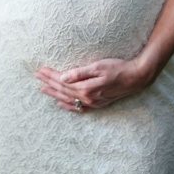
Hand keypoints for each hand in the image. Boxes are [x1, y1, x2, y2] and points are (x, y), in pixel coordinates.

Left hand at [35, 58, 154, 112]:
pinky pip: (79, 107)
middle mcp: (87, 97)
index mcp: (86, 87)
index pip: (62, 81)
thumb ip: (80, 73)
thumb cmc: (118, 68)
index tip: (41, 70)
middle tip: (37, 76)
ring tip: (43, 89)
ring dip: (55, 93)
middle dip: (49, 83)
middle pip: (63, 90)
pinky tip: (61, 103)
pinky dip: (68, 106)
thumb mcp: (98, 66)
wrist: (136, 77)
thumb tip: (63, 77)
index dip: (51, 75)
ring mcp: (93, 102)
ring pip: (68, 98)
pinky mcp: (98, 103)